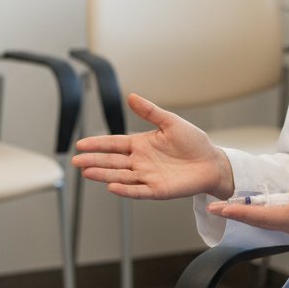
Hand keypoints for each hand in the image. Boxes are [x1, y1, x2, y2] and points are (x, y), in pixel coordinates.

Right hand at [72, 93, 231, 199]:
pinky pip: (138, 190)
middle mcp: (140, 161)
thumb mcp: (170, 122)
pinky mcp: (157, 190)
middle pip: (112, 161)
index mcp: (141, 144)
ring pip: (120, 176)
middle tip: (77, 161)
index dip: (97, 144)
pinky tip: (112, 186)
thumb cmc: (193, 142)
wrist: (212, 162)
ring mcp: (147, 177)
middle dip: (94, 161)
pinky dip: (125, 189)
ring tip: (87, 172)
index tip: (81, 144)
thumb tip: (131, 96)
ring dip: (103, 175)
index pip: (113, 144)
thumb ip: (150, 111)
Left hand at [207, 177, 288, 235]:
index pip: (263, 216)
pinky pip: (270, 218)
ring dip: (242, 215)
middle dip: (234, 214)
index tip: (221, 208)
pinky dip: (254, 213)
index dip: (240, 212)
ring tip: (222, 208)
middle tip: (210, 208)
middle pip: (258, 221)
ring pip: (262, 221)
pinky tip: (246, 208)